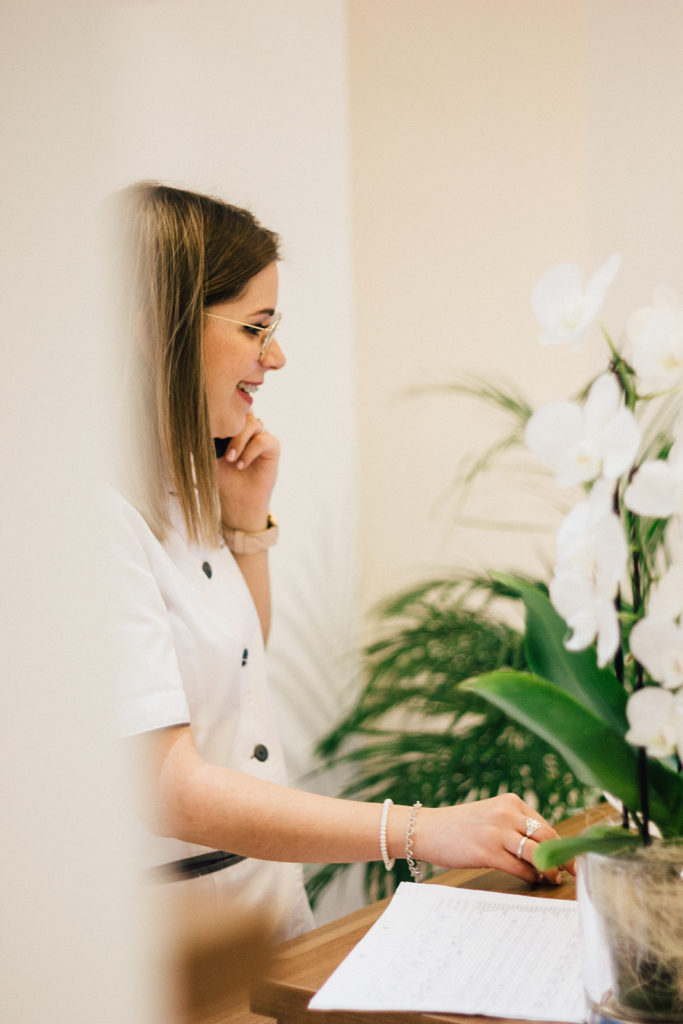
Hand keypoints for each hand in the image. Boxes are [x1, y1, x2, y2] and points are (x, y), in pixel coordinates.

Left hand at [216, 414, 279, 531]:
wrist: (236, 502)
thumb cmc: (221, 479)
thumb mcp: (208, 455)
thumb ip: (207, 436)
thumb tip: (195, 420)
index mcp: (233, 427)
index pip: (230, 407)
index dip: (221, 413)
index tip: (208, 427)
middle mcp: (248, 429)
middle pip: (243, 411)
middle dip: (230, 426)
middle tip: (218, 441)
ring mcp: (261, 437)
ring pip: (253, 424)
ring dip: (238, 441)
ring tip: (229, 459)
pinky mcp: (272, 449)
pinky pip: (264, 440)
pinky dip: (250, 451)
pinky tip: (241, 465)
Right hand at [415, 793, 573, 884]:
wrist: (427, 829)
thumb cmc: (460, 826)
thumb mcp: (491, 816)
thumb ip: (516, 826)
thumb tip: (547, 850)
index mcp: (510, 801)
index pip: (546, 825)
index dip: (562, 845)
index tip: (573, 859)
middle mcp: (506, 813)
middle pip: (547, 837)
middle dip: (564, 858)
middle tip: (573, 873)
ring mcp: (496, 831)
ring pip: (537, 853)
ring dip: (550, 870)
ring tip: (553, 879)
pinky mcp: (487, 851)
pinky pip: (519, 867)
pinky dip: (531, 876)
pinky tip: (533, 881)